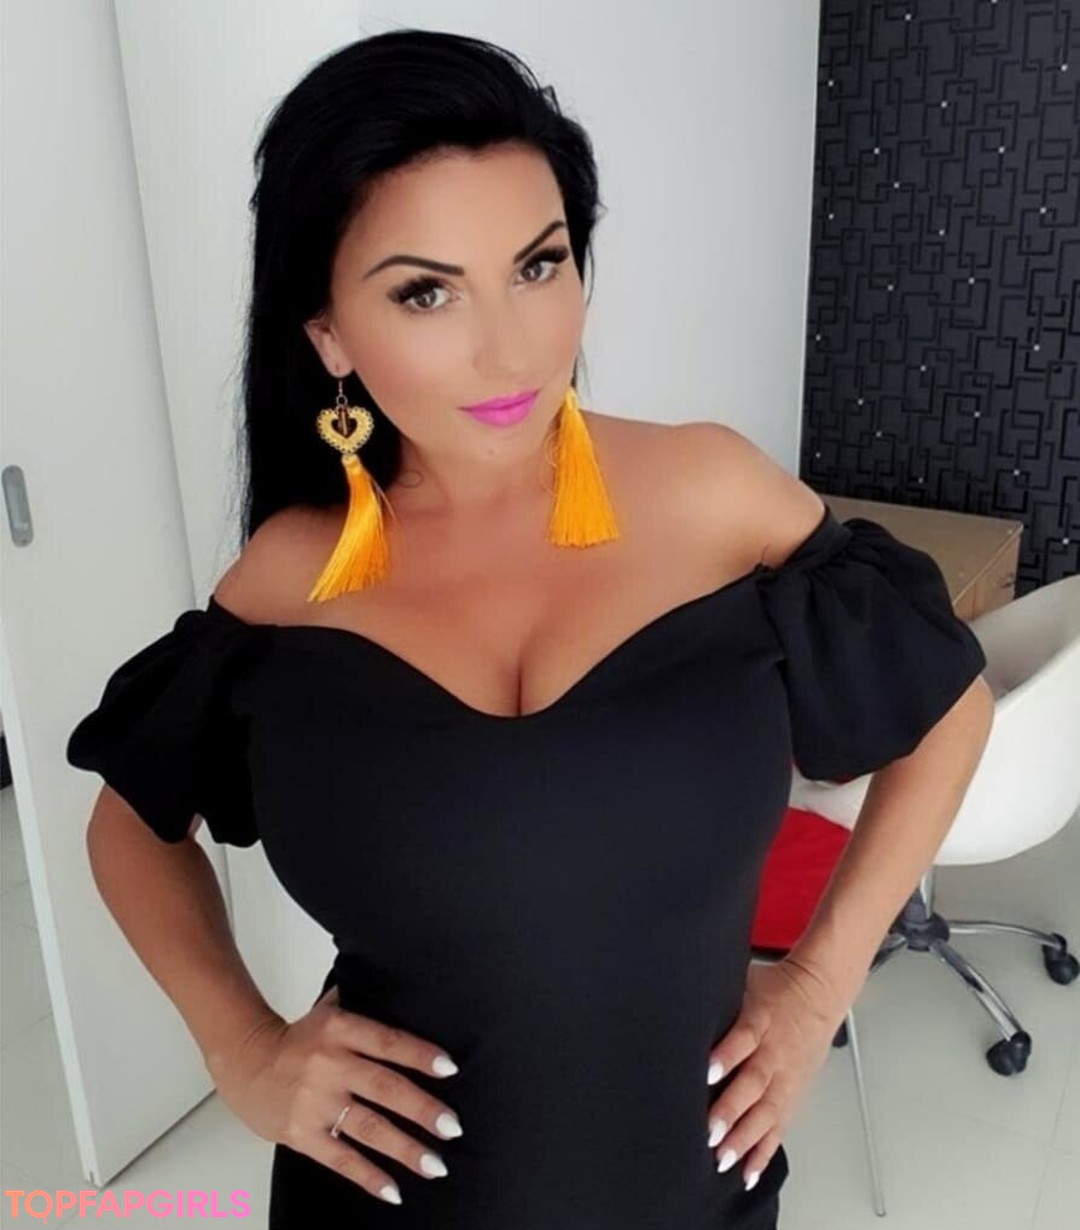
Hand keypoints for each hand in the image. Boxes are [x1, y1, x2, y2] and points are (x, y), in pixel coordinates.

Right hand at [208, 984, 463, 1205]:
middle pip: (384, 1087)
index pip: (387, 1042)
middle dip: (422, 1109)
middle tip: (452, 1127)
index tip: (450, 1068)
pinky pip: (340, 1158)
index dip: (419, 1054)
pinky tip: (393, 1190)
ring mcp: (315, 1102)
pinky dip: (368, 1176)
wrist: (245, 1060)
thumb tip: (408, 995)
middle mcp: (330, 1065)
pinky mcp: (301, 1134)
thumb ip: (364, 1004)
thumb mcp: (330, 1010)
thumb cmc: (298, 1037)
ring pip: (368, 1127)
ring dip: (405, 1148)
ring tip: (435, 1165)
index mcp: (340, 1030)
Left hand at [705, 956, 849, 1190]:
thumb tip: (674, 997)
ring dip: (745, 1137)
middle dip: (732, 1110)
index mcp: (760, 1019)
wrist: (819, 993)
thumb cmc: (773, 987)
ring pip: (767, 1111)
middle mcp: (774, 1052)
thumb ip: (715, 998)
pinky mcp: (793, 1095)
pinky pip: (778, 1128)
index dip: (727, 1055)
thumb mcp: (742, 982)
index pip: (744, 1037)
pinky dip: (764, 1152)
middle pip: (754, 1083)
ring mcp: (786, 1077)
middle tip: (709, 1131)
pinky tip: (747, 1172)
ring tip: (723, 1158)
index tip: (708, 1073)